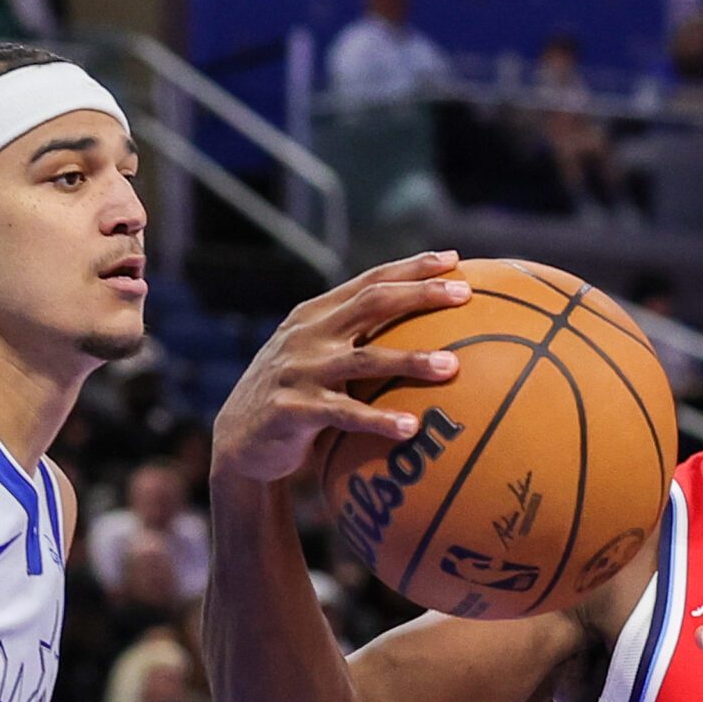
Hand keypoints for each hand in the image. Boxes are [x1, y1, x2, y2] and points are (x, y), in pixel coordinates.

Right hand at [211, 252, 466, 483]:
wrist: (239, 441)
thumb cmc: (296, 398)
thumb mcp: (317, 358)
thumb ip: (356, 341)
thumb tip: (427, 336)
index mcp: (316, 315)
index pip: (370, 281)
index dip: (412, 268)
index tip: (454, 260)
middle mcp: (307, 335)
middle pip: (372, 303)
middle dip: (419, 295)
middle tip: (463, 295)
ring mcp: (298, 371)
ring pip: (363, 359)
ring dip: (410, 361)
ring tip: (451, 367)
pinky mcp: (291, 410)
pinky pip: (343, 414)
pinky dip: (378, 420)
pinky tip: (410, 427)